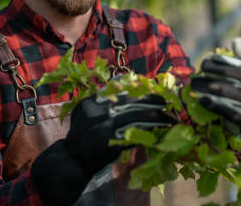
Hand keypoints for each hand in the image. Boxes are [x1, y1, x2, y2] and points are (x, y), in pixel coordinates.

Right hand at [31, 93, 172, 204]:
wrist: (72, 160)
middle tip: (166, 102)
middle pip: (132, 102)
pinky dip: (148, 132)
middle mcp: (97, 112)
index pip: (121, 90)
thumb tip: (125, 81)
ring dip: (155, 117)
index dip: (140, 89)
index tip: (154, 89)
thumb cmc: (84, 133)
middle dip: (152, 101)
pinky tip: (159, 131)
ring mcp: (103, 127)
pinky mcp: (110, 143)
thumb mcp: (88, 111)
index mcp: (93, 101)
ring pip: (136, 117)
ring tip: (168, 117)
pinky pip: (134, 135)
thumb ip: (105, 98)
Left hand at [191, 37, 240, 137]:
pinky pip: (234, 113)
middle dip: (223, 70)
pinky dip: (217, 106)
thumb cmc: (240, 86)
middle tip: (203, 67)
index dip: (236, 57)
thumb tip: (236, 43)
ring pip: (240, 95)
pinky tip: (203, 100)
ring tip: (202, 85)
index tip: (213, 56)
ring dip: (219, 89)